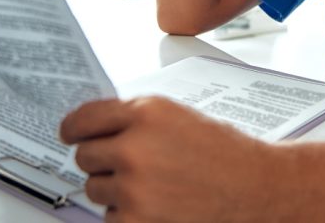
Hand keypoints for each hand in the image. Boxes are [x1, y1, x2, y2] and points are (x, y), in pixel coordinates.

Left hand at [60, 96, 273, 221]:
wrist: (254, 187)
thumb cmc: (224, 152)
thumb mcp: (178, 116)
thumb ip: (137, 118)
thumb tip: (97, 127)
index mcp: (146, 112)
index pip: (84, 118)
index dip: (73, 128)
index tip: (69, 134)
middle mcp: (134, 146)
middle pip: (84, 156)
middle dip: (101, 162)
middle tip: (128, 166)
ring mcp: (133, 186)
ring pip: (94, 189)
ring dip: (114, 190)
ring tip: (152, 186)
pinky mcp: (136, 221)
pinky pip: (110, 217)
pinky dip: (127, 215)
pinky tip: (156, 206)